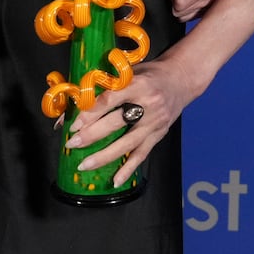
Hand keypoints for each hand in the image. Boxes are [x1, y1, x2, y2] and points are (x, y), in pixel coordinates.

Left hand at [65, 58, 198, 186]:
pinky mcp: (160, 134)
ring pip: (128, 143)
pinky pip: (142, 154)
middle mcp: (149, 104)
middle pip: (117, 122)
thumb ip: (104, 86)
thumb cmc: (149, 73)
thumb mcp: (128, 72)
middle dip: (92, 135)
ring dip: (105, 155)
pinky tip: (115, 181)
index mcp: (138, 83)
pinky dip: (128, 169)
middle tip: (72, 143)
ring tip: (85, 165)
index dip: (90, 112)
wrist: (182, 78)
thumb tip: (74, 104)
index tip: (73, 123)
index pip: (110, 99)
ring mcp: (155, 122)